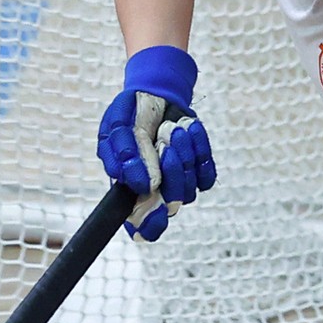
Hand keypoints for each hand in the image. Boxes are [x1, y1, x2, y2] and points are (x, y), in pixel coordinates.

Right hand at [96, 45, 213, 240]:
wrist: (155, 95)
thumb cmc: (130, 115)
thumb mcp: (116, 128)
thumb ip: (123, 156)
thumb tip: (144, 186)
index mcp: (130, 190)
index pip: (142, 227)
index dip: (149, 225)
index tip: (155, 209)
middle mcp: (155, 193)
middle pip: (172, 205)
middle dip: (171, 172)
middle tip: (163, 143)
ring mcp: (179, 183)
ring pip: (190, 188)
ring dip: (183, 153)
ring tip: (172, 128)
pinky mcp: (198, 171)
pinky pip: (206, 173)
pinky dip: (199, 146)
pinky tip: (188, 128)